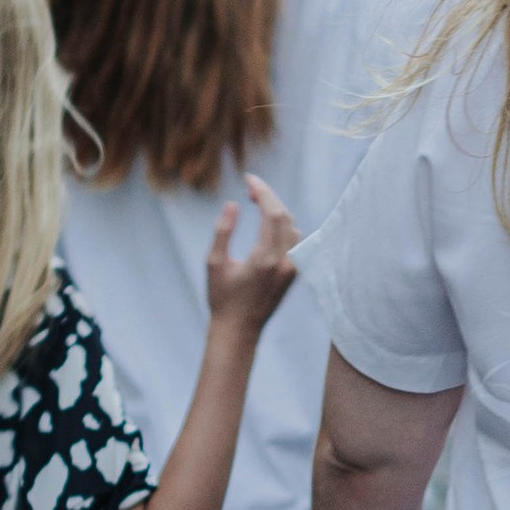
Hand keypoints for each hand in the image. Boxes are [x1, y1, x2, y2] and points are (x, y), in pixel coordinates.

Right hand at [207, 174, 298, 337]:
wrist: (239, 330)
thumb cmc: (222, 298)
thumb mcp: (214, 263)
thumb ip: (223, 231)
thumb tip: (234, 204)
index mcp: (265, 258)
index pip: (272, 213)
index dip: (262, 191)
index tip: (249, 179)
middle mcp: (285, 262)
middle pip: (285, 216)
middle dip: (269, 197)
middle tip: (250, 187)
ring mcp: (293, 269)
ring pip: (293, 227)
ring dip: (277, 211)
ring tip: (256, 202)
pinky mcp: (294, 274)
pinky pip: (295, 241)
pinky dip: (284, 226)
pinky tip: (269, 222)